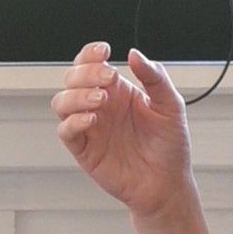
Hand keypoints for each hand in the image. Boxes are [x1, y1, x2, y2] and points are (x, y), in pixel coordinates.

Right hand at [52, 42, 193, 217]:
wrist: (168, 183)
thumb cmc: (169, 145)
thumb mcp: (171, 106)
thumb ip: (155, 78)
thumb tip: (134, 54)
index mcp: (118, 91)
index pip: (91, 64)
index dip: (90, 54)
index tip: (104, 50)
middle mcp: (100, 106)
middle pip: (73, 78)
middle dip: (86, 73)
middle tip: (108, 77)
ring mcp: (90, 127)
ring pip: (62, 102)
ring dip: (76, 95)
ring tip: (101, 100)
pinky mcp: (85, 150)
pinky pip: (66, 131)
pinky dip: (74, 121)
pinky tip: (92, 119)